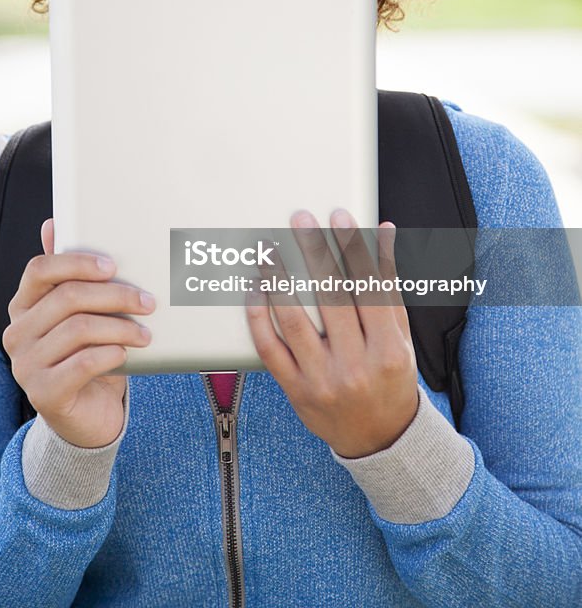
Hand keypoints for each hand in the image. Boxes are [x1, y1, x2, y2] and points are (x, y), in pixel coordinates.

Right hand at [2, 218, 155, 447]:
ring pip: (78, 329)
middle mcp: (17, 333)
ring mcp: (25, 365)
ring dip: (121, 327)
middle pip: (67, 297)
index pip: (40, 270)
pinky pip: (83, 363)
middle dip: (115, 296)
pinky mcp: (43, 394)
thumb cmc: (86, 354)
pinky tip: (126, 354)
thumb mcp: (79, 313)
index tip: (113, 266)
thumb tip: (51, 223)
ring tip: (146, 332)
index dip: (77, 263)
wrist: (88, 415)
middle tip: (148, 302)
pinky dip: (111, 354)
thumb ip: (67, 274)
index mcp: (23, 305)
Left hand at [245, 210, 418, 458]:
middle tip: (300, 221)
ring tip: (269, 251)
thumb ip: (390, 286)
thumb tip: (384, 234)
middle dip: (314, 253)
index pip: (368, 289)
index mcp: (388, 350)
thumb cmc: (391, 380)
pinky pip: (269, 350)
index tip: (339, 218)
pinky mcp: (295, 390)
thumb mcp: (402, 337)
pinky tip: (255, 290)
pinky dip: (259, 317)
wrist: (380, 439)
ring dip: (279, 281)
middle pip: (330, 299)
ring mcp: (322, 380)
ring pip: (293, 322)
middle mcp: (355, 366)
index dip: (354, 249)